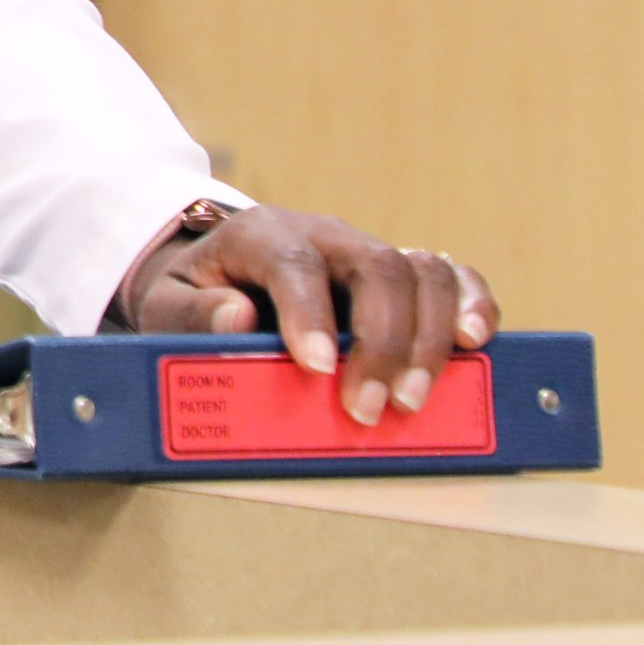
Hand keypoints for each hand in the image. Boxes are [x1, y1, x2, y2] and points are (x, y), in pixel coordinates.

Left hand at [114, 206, 496, 428]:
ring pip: (422, 272)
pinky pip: (453, 276)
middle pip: (375, 267)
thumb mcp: (169, 304)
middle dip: (381, 341)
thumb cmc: (196, 296)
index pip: (295, 264)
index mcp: (263, 236)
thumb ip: (194, 313)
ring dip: (429, 337)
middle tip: (369, 408)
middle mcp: (326, 236)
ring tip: (415, 398)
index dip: (311, 314)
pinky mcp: (404, 275)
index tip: (318, 368)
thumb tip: (236, 319)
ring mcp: (370, 252)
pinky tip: (474, 343)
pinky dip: (473, 305)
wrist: (220, 273)